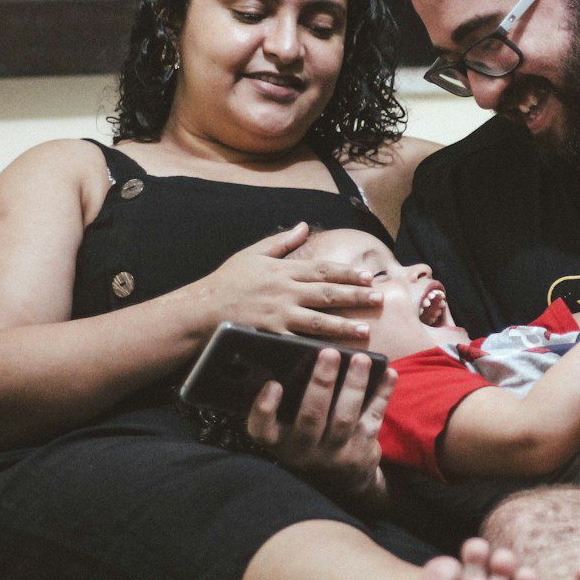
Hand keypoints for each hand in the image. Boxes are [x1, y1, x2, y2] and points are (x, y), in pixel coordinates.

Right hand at [198, 223, 382, 340]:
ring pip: (318, 320)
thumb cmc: (227, 281)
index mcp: (283, 270)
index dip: (347, 272)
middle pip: (327, 293)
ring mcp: (279, 314)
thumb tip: (304, 226)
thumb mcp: (253, 253)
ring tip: (365, 329)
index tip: (368, 275)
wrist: (201, 308)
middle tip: (378, 299)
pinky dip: (316, 348)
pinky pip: (298, 342)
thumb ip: (282, 241)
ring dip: (344, 325)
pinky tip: (334, 353)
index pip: (323, 269)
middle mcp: (285, 291)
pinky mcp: (271, 335)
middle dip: (355, 296)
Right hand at [246, 349, 396, 501]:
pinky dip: (382, 394)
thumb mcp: (291, 433)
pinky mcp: (363, 451)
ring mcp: (336, 454)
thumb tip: (296, 359)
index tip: (274, 384)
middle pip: (311, 417)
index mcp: (280, 443)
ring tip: (361, 359)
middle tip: (329, 353)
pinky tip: (389, 373)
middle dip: (321, 383)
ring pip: (344, 417)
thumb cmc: (311, 443)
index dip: (264, 408)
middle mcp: (305, 452)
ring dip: (354, 386)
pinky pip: (373, 418)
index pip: (262, 430)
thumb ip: (289, 407)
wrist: (343, 483)